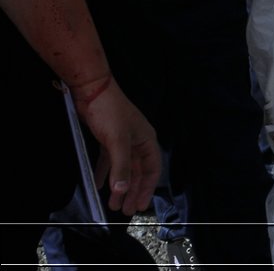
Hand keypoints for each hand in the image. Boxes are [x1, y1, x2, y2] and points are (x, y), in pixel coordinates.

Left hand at [71, 77, 160, 214]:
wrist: (92, 90)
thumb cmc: (110, 113)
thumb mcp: (117, 141)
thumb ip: (120, 167)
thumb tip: (122, 191)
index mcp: (146, 141)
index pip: (152, 169)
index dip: (147, 188)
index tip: (140, 206)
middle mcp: (137, 142)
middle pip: (138, 171)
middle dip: (132, 191)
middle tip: (125, 210)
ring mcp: (123, 140)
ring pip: (124, 168)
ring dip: (119, 185)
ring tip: (112, 204)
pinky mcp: (108, 138)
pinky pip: (110, 161)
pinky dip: (105, 173)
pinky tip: (99, 185)